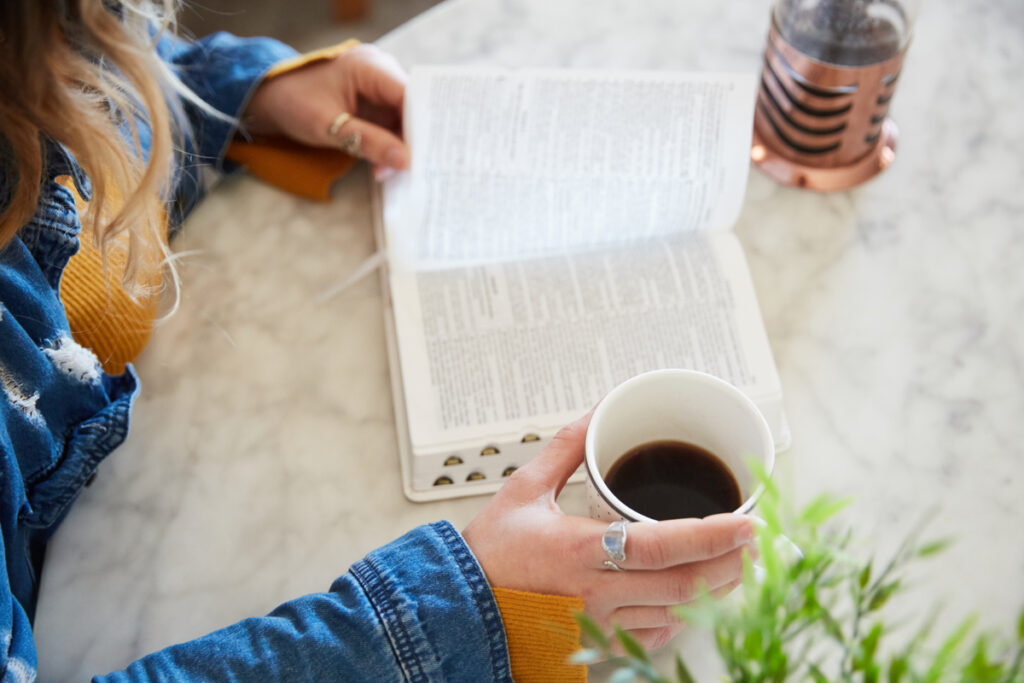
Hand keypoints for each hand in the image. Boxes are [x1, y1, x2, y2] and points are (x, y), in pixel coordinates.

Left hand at [243, 43, 409, 178]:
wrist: (268, 99)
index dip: (422, 125)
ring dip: (401, 146)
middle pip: (411, 106)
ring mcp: (377, 86)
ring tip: (396, 173)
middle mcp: (379, 71)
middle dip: (412, 138)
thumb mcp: (331, 127)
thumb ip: (370, 142)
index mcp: (370, 66)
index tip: (426, 155)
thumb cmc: (293, 104)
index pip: (409, 94)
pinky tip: (388, 165)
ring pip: (403, 117)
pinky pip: (391, 122)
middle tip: (416, 170)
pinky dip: (391, 144)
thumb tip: (406, 162)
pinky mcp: (372, 101)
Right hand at [462, 412, 754, 649]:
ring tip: (740, 561)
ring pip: (679, 614)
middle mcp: (597, 595)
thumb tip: (600, 410)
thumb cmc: (491, 552)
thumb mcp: (523, 489)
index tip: (748, 521)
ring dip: (717, 589)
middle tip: (758, 539)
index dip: (712, 535)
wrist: (462, 608)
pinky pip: (657, 635)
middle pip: (686, 585)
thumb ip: (567, 447)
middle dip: (733, 563)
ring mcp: (602, 625)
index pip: (662, 546)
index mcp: (580, 552)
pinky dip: (684, 615)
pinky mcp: (601, 644)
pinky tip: (695, 594)